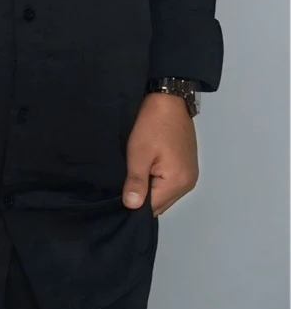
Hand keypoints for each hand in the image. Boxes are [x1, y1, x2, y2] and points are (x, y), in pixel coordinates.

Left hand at [123, 92, 198, 215]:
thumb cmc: (152, 125)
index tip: (119, 197)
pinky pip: (170, 184)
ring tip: (133, 178)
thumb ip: (136, 182)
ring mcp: (190, 175)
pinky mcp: (187, 167)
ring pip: (165, 194)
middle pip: (160, 203)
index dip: (134, 204)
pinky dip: (158, 182)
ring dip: (150, 190)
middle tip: (123, 187)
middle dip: (142, 198)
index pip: (152, 208)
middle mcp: (188, 184)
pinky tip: (145, 171)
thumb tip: (131, 207)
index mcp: (178, 183)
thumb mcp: (139, 153)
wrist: (169, 100)